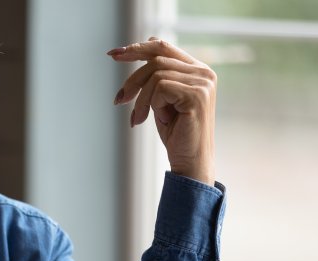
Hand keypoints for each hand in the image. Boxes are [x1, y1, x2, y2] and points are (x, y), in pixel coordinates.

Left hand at [108, 37, 217, 185]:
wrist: (191, 162)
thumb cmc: (176, 133)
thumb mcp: (163, 97)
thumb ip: (158, 74)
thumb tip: (148, 41)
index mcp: (197, 70)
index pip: (164, 47)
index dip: (137, 48)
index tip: (113, 54)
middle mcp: (204, 73)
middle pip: (156, 58)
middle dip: (132, 80)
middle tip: (119, 100)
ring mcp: (203, 83)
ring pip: (155, 75)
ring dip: (141, 99)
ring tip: (139, 118)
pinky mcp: (196, 95)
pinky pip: (160, 88)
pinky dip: (150, 104)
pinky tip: (157, 120)